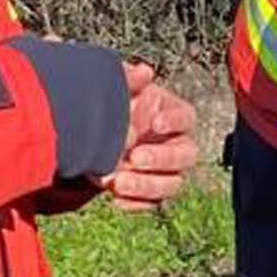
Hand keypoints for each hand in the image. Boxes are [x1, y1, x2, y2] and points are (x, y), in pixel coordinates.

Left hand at [102, 64, 199, 208]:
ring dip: (147, 186)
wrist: (88, 133)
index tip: (156, 123)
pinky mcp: (149, 192)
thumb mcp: (114, 88)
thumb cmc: (109, 106)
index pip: (187, 118)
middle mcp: (175, 144)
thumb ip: (128, 78)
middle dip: (162, 159)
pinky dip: (136, 204)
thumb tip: (144, 72)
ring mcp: (164, 171)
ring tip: (118, 182)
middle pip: (186, 156)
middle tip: (134, 157)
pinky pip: (152, 203)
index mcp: (171, 115)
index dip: (176, 122)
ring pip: (172, 185)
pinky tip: (115, 199)